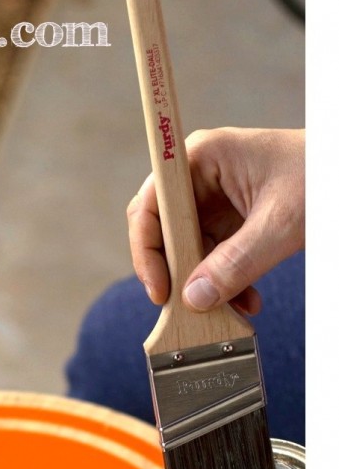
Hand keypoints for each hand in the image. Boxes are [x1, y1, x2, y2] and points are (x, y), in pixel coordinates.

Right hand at [127, 127, 304, 313]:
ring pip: (186, 251)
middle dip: (176, 273)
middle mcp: (200, 178)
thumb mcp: (281, 224)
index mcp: (202, 158)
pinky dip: (223, 283)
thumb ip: (237, 262)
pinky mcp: (229, 222)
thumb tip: (195, 298)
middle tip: (188, 308)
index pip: (149, 206)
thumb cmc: (323, 177)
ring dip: (202, 285)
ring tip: (229, 310)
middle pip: (162, 232)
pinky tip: (245, 302)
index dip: (146, 251)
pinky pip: (210, 258)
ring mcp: (213, 200)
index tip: (160, 290)